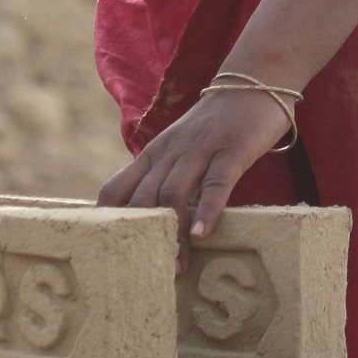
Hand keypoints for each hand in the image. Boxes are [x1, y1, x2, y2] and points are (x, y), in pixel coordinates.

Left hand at [97, 87, 290, 270]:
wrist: (251, 82)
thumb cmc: (215, 126)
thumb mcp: (180, 150)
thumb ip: (164, 178)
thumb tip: (149, 222)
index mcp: (153, 154)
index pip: (115, 189)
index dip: (106, 221)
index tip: (106, 254)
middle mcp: (169, 152)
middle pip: (142, 198)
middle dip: (141, 237)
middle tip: (146, 274)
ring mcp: (199, 149)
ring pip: (174, 194)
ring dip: (174, 234)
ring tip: (177, 267)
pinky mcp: (231, 150)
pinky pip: (215, 183)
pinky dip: (207, 210)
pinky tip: (202, 235)